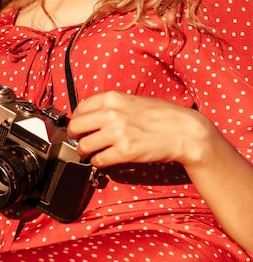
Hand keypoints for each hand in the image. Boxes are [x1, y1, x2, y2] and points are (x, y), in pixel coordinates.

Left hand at [67, 91, 216, 168]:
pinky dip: (98, 162)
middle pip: (77, 127)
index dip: (77, 120)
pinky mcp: (125, 152)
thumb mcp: (134, 101)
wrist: (184, 131)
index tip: (79, 126)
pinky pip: (98, 160)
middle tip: (79, 141)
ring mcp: (117, 133)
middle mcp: (111, 114)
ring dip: (85, 152)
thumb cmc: (163, 115)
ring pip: (84, 146)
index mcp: (112, 98)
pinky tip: (104, 160)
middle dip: (75, 136)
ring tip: (91, 153)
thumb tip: (93, 116)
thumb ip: (112, 106)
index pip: (80, 108)